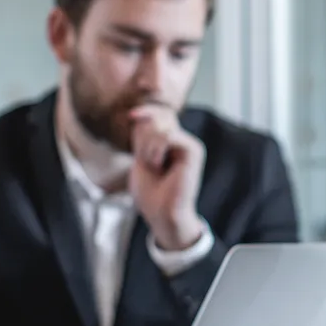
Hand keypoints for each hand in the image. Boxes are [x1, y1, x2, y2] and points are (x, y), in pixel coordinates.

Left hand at [127, 104, 206, 251]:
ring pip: (161, 126)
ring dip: (148, 147)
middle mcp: (182, 141)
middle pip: (158, 117)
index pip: (159, 115)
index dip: (146, 111)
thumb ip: (143, 136)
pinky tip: (158, 164)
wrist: (161, 213)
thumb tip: (142, 115)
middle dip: (143, 136)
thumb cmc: (151, 192)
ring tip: (153, 165)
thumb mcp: (140, 158)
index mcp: (170, 143)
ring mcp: (189, 144)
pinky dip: (157, 149)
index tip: (131, 116)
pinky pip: (169, 135)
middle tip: (145, 160)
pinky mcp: (194, 150)